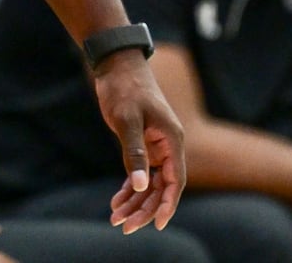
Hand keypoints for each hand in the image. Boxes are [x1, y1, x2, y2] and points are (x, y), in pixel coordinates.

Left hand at [93, 50, 185, 233]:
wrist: (117, 65)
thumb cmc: (124, 88)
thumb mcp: (127, 120)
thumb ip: (134, 152)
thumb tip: (141, 184)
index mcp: (172, 140)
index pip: (175, 180)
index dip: (168, 204)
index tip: (158, 224)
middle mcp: (168, 146)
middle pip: (161, 186)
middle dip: (145, 208)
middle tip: (124, 226)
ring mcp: (156, 146)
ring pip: (150, 183)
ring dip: (135, 201)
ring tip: (116, 218)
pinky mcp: (143, 144)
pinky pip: (140, 172)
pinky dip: (130, 187)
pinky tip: (116, 201)